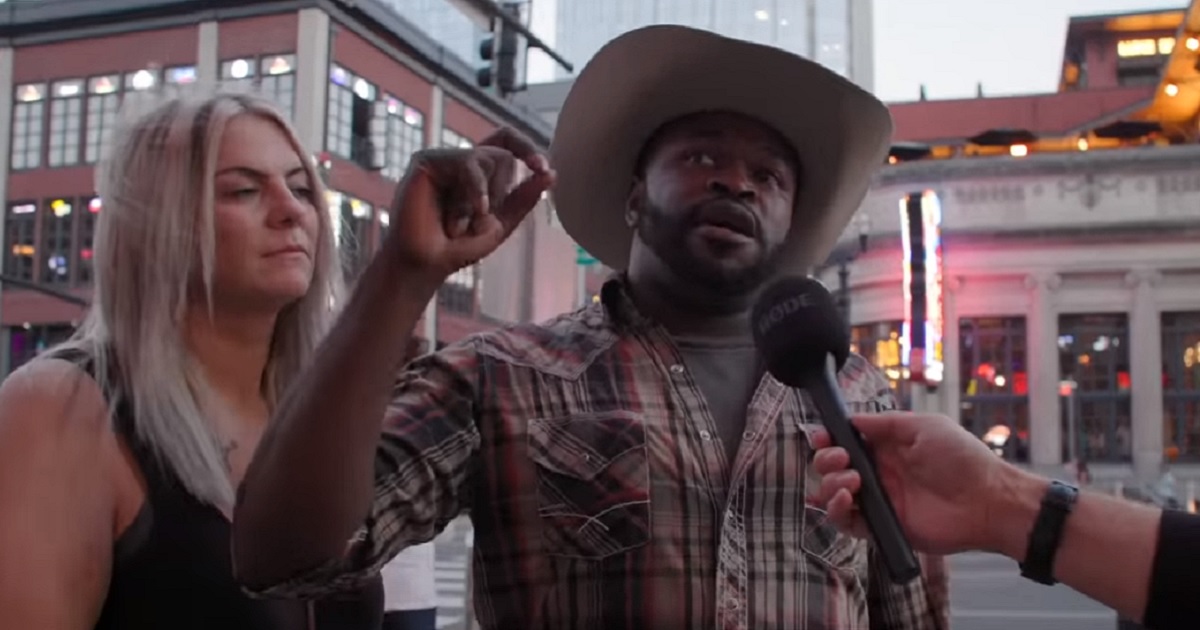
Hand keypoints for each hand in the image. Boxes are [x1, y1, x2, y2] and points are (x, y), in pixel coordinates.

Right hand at [384, 126, 554, 282]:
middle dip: (500, 192)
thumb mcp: (500, 223)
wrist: (427, 264)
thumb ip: (524, 198)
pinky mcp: (427, 160)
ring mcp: (443, 158)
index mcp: (479, 172)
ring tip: (459, 223)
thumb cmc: (458, 247)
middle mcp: (460, 161)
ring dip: (482, 198)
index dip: (526, 147)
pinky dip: (476, 189)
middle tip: (477, 219)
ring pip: (488, 158)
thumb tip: (552, 173)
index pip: (506, 142)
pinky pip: (468, 162)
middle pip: (503, 154)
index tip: (543, 168)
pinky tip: (473, 210)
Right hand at [809, 412, 1012, 555]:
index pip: (845, 442)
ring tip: (852, 482)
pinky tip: (848, 500)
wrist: (986, 501)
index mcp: (886, 447)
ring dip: (830, 484)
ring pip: (832, 494)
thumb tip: (851, 419)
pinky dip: (836, 511)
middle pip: (832, 467)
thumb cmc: (961, 458)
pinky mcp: (881, 527)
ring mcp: (878, 501)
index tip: (822, 437)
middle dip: (826, 460)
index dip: (828, 439)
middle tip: (842, 460)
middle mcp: (878, 473)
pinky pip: (846, 523)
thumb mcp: (924, 426)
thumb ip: (884, 423)